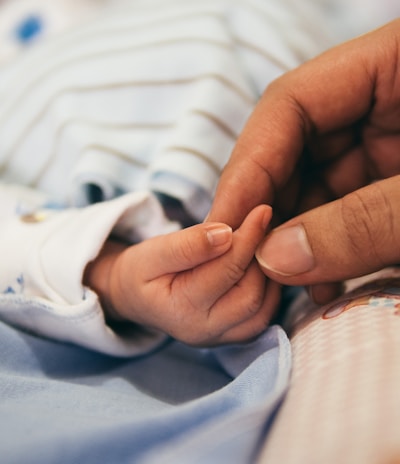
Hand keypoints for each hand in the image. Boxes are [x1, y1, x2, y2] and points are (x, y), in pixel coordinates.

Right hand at [84, 205, 279, 345]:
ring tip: (261, 243)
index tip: (262, 210)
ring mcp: (220, 338)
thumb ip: (187, 245)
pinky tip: (260, 265)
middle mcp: (203, 331)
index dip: (248, 238)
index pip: (226, 270)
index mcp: (181, 310)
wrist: (136, 297)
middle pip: (250, 295)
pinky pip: (263, 316)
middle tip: (263, 226)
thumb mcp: (153, 252)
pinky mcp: (232, 336)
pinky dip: (269, 290)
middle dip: (260, 257)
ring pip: (262, 309)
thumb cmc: (142, 271)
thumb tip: (226, 234)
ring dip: (268, 274)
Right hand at [208, 19, 399, 302]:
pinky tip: (323, 281)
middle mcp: (382, 99)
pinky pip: (347, 206)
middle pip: (295, 148)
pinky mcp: (394, 177)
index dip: (249, 166)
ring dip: (298, 239)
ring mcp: (388, 141)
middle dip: (270, 211)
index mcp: (397, 64)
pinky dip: (330, 245)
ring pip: (317, 185)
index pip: (290, 104)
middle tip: (251, 266)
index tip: (227, 225)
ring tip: (287, 286)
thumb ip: (365, 223)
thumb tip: (276, 258)